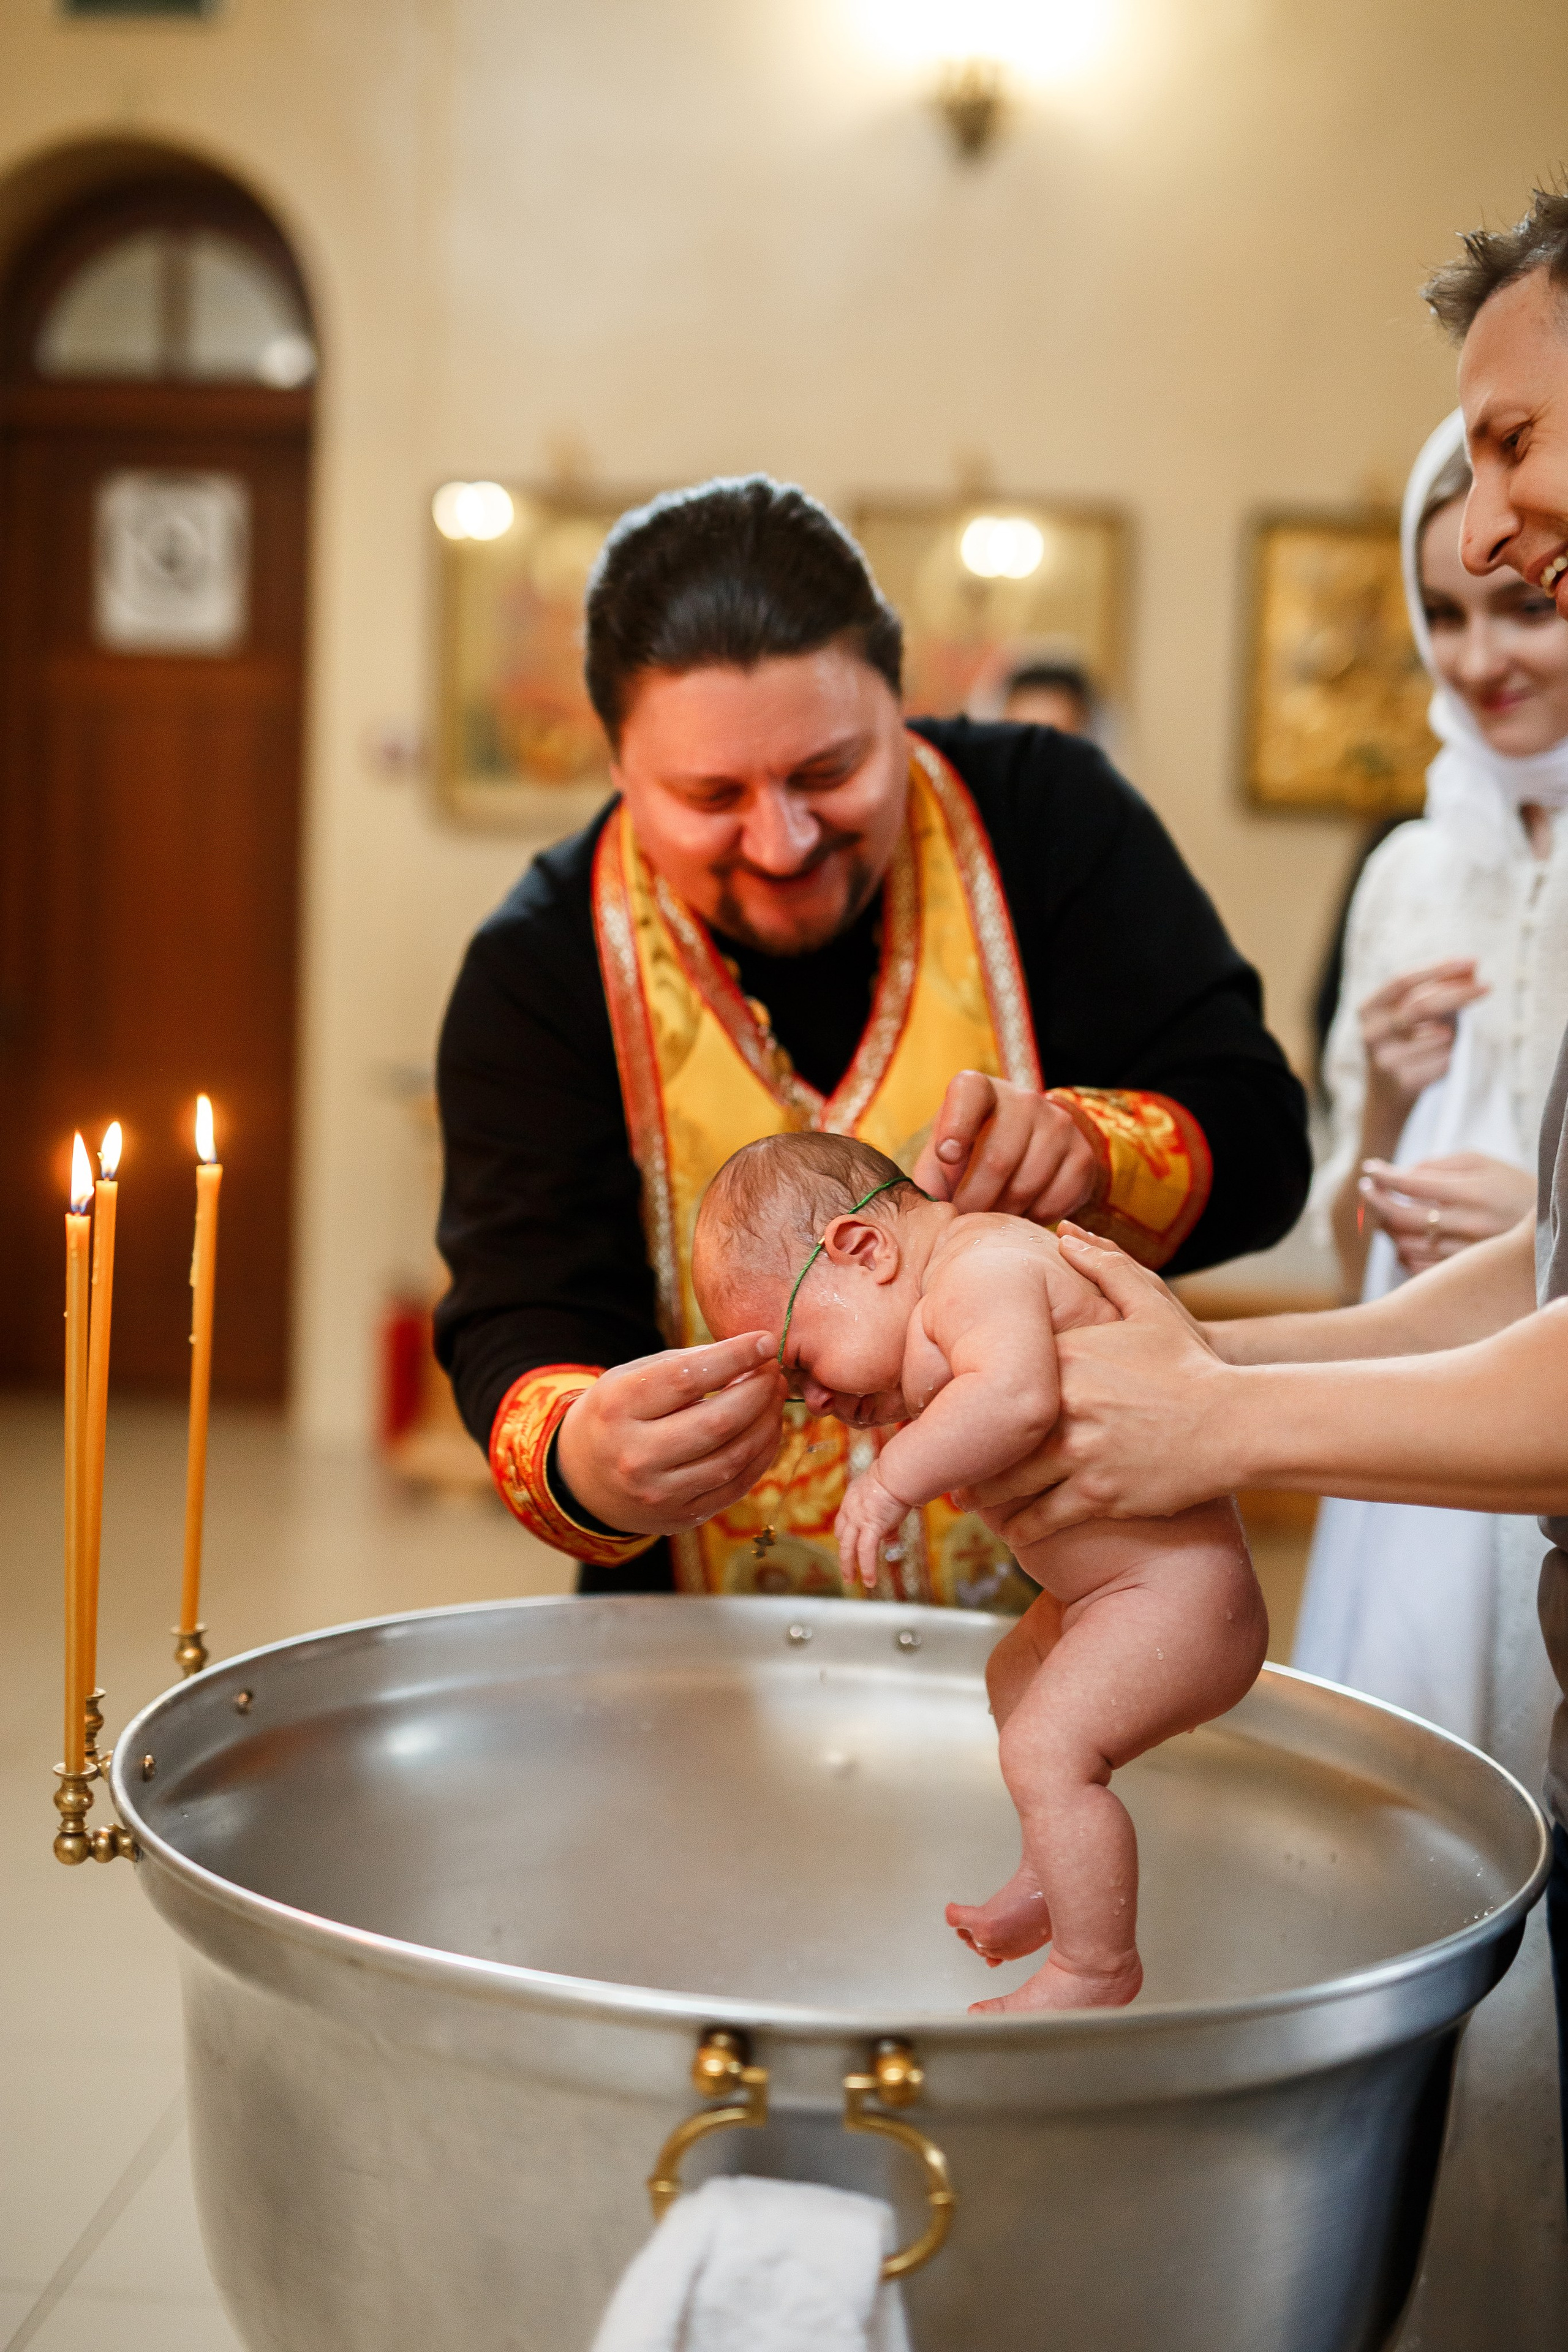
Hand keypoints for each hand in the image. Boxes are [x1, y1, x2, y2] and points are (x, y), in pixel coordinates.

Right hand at [555, 1334, 786, 1535]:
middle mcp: (635, 1454)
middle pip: (718, 1421)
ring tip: (774, 1397)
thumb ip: (686, 1363)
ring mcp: (659, 1492)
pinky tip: (767, 1430)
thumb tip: (750, 1354)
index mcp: (617, 1406)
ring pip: (733, 1457)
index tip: (764, 1341)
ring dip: (767, 1423)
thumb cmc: (616, 1414)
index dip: (734, 1357)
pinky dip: (761, 1455)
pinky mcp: (680, 1517)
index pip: (686, 1377)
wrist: (583, 1479)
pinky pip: (736, 1485)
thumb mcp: (631, 1377)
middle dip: (758, 1391)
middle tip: (773, 1371)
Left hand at [835, 1466, 909, 1589]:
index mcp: (854, 1496)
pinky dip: (867, 1568)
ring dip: (848, 1566)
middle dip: (844, 1552)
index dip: (849, 1533)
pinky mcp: (871, 1526)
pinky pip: (865, 1552)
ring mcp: (858, 1518)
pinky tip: (870, 1581)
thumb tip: (892, 1537)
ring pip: (848, 1547)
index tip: (855, 1543)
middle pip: (841, 1535)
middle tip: (846, 1566)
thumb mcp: (888, 1494)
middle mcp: (851, 1508)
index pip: (845, 1519)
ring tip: (851, 1580)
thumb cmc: (900, 1476)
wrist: (899, 1471)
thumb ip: (888, 1515)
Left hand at [913, 1072, 1096, 1222]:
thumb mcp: (944, 1154)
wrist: (1028, 1145)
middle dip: (975, 1200)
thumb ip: (931, 1177)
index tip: (946, 1155)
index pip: (969, 1093)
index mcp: (980, 1089)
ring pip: (1027, 1185)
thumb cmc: (972, 1151)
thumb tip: (930, 1214)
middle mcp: (1024, 1099)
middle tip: (964, 1220)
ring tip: (990, 1221)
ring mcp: (1058, 1125)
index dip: (957, 1126)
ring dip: (1003, 1214)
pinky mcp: (1082, 1155)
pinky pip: (1054, 1200)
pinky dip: (1032, 1218)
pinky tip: (1020, 1215)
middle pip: (998, 1159)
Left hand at [953, 1226, 1237, 1536]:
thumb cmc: (1191, 1363)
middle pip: (988, 1438)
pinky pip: (1040, 1518)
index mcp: (1066, 1359)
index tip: (948, 1410)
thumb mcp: (1151, 1303)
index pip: (991, 1379)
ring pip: (1007, 1485)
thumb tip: (1064, 1233)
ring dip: (983, 1497)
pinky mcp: (1100, 1495)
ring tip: (968, 1500)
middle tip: (945, 1466)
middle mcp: (1065, 1408)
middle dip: (963, 1456)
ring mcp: (1081, 1455)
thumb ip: (1104, 1264)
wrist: (1236, 1422)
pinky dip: (1020, 1527)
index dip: (963, 1399)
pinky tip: (1012, 1529)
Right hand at [1358, 961, 1487, 1126]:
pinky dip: (1453, 1057)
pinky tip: (1445, 1060)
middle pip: (1421, 1006)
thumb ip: (1438, 990)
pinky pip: (1444, 1061)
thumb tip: (1472, 969)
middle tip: (1487, 987)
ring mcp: (1384, 1060)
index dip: (1438, 969)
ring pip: (1439, 1036)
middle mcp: (1370, 1034)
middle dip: (1459, 994)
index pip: (1402, 981)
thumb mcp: (1412, 1015)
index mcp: (1369, 1009)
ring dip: (1456, 1034)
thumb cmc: (1407, 1045)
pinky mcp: (1403, 1082)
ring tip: (1451, 1038)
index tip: (1472, 962)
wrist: (1389, 1096)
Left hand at [1358, 1152, 1536, 1276]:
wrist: (1543, 1227)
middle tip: (1369, 1190)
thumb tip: (1399, 1174)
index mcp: (1474, 1193)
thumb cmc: (1507, 1185)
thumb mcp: (1480, 1163)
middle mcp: (1470, 1226)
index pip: (1414, 1185)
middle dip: (1376, 1201)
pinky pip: (1414, 1267)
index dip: (1385, 1176)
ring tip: (1388, 1213)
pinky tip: (1406, 1237)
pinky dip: (1401, 1251)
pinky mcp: (1462, 1273)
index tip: (1369, 1169)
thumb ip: (1437, 1165)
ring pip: (1404, 1244)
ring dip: (1387, 1227)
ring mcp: (1466, 1253)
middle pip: (1402, 1217)